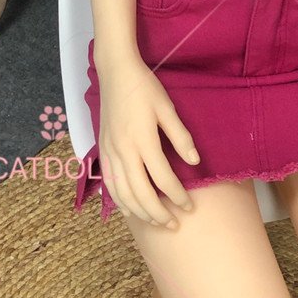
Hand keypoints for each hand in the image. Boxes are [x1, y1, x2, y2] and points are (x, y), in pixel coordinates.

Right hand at [98, 57, 198, 226]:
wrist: (115, 73)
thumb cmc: (145, 88)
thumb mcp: (167, 108)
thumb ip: (180, 136)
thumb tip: (195, 162)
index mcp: (143, 140)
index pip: (162, 178)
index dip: (177, 195)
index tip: (189, 206)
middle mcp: (123, 151)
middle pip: (141, 193)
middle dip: (158, 213)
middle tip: (174, 224)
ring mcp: (110, 152)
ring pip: (123, 193)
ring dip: (140, 212)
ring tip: (156, 222)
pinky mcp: (102, 150)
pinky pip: (109, 183)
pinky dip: (119, 201)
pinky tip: (129, 210)